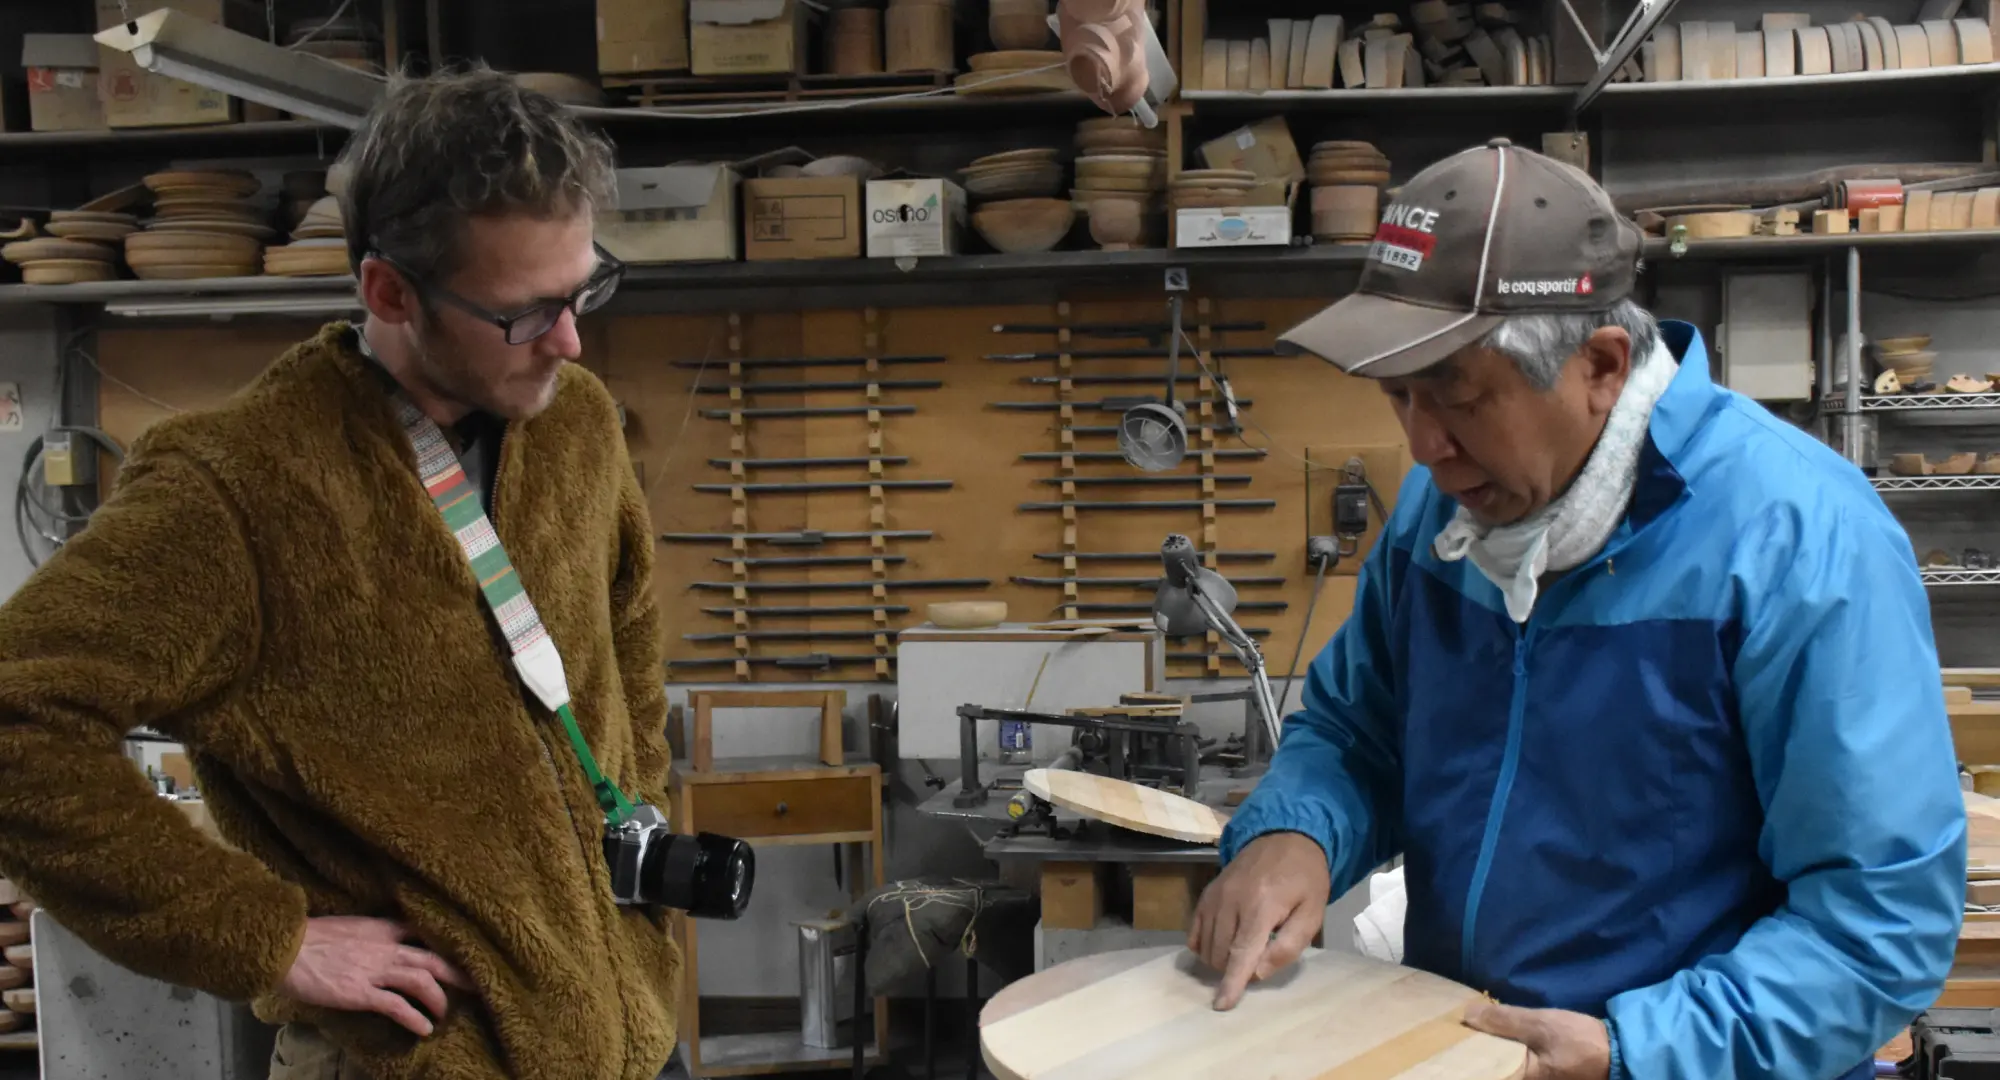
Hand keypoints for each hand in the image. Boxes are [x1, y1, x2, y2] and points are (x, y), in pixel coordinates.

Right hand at [277, 916, 473, 1036]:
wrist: (285, 947)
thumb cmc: (310, 937)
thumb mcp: (349, 925)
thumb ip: (370, 934)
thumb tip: (379, 944)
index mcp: (383, 927)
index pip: (424, 932)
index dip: (445, 946)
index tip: (462, 955)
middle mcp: (386, 947)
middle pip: (432, 959)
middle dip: (457, 973)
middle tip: (476, 985)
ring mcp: (375, 970)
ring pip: (421, 982)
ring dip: (438, 1000)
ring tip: (445, 1014)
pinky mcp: (361, 992)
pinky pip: (396, 1006)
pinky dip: (415, 1018)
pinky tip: (425, 1029)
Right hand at [1187, 831, 1330, 1009]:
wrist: (1285, 837)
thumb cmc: (1305, 880)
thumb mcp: (1311, 914)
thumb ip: (1287, 946)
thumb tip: (1257, 972)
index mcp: (1261, 907)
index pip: (1241, 953)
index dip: (1232, 982)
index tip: (1222, 1005)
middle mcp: (1231, 901)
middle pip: (1220, 953)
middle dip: (1233, 970)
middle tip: (1257, 960)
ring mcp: (1215, 895)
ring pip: (1206, 945)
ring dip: (1220, 960)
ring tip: (1242, 952)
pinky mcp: (1207, 893)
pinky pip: (1195, 930)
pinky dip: (1204, 945)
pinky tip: (1219, 945)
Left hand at [1462, 1002, 1610, 1079]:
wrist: (1620, 1053)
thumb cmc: (1581, 1042)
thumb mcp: (1541, 1026)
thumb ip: (1505, 1021)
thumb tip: (1467, 1015)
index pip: (1485, 1074)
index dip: (1467, 1064)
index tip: (1448, 1048)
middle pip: (1494, 1071)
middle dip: (1476, 1058)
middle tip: (1454, 1039)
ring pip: (1505, 1068)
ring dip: (1490, 1055)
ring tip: (1468, 1036)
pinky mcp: (1542, 1075)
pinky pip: (1516, 1066)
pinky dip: (1505, 1055)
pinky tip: (1494, 1040)